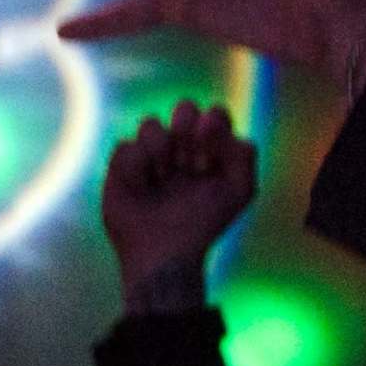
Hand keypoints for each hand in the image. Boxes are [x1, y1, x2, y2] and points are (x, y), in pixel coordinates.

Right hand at [101, 98, 258, 308]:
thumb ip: (244, 154)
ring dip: (159, 154)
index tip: (208, 164)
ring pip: (151, 124)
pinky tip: (141, 191)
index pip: (214, 115)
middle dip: (186, 135)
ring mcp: (149, 155)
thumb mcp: (240, 191)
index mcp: (209, 148)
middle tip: (188, 168)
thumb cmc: (203, 225)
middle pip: (184, 108)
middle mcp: (179, 146)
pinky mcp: (121, 166)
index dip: (212, 132)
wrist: (165, 256)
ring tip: (161, 182)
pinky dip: (135, 170)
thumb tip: (211, 123)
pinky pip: (125, 146)